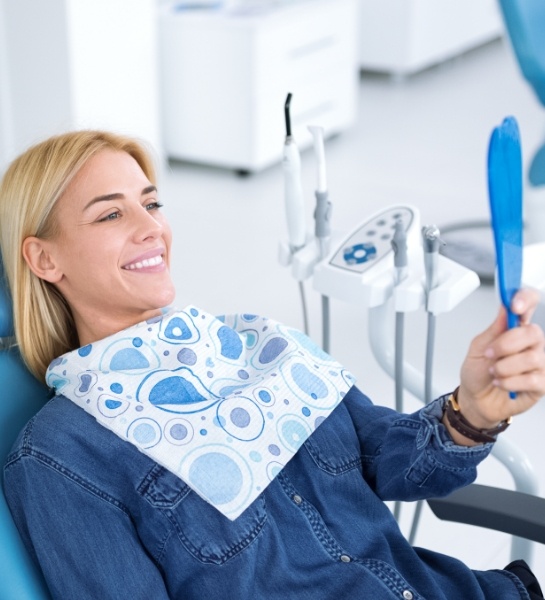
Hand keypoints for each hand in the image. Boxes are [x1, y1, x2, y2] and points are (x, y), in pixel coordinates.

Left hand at [451, 288, 544, 443]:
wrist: (476, 400)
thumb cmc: (477, 373)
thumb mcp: (477, 348)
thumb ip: (494, 329)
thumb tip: (505, 308)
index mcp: (515, 329)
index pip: (529, 303)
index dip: (526, 299)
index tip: (514, 306)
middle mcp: (530, 344)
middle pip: (533, 332)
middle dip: (506, 344)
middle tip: (490, 353)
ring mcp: (538, 364)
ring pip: (531, 358)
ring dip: (504, 367)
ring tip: (494, 372)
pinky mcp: (541, 384)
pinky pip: (533, 379)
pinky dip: (510, 382)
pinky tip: (502, 383)